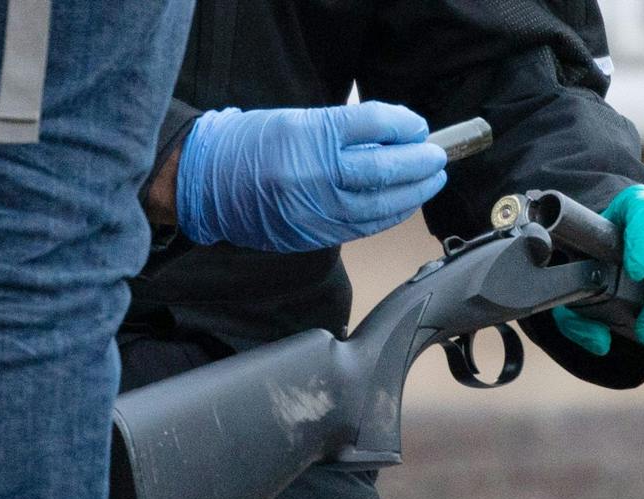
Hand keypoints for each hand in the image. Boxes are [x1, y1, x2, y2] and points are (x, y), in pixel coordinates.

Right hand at [176, 102, 448, 252]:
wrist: (207, 182)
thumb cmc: (251, 144)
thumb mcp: (297, 120)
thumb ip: (345, 130)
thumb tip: (394, 137)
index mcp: (309, 136)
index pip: (371, 125)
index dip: (402, 125)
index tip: (417, 126)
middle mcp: (315, 174)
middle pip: (383, 169)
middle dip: (418, 163)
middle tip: (436, 156)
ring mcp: (316, 209)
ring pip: (380, 204)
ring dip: (413, 192)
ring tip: (431, 179)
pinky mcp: (315, 234)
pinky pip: (364, 227)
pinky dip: (390, 215)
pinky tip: (404, 204)